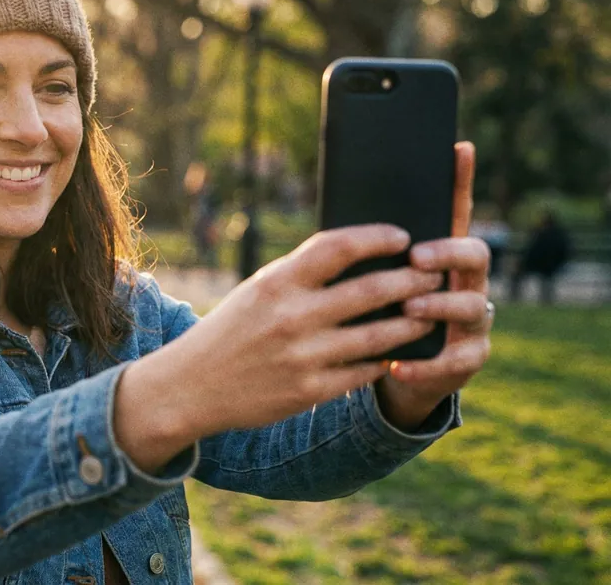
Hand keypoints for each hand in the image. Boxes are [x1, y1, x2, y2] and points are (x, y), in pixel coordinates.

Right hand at [116, 224, 444, 471]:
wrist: (191, 385)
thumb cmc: (232, 329)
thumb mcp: (258, 290)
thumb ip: (303, 273)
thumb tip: (361, 251)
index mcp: (276, 283)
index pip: (338, 247)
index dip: (377, 238)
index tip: (403, 236)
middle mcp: (291, 317)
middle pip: (371, 290)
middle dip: (412, 280)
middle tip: (435, 275)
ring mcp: (303, 356)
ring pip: (379, 336)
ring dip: (413, 323)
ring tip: (430, 314)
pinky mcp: (310, 391)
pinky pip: (365, 372)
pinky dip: (387, 360)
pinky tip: (401, 352)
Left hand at [377, 141, 491, 428]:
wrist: (382, 371)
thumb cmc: (364, 314)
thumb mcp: (356, 280)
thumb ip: (359, 252)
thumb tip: (333, 207)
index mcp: (438, 254)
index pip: (454, 211)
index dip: (460, 182)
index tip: (457, 150)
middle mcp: (463, 281)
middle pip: (475, 255)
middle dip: (447, 253)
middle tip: (415, 257)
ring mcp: (471, 321)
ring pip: (473, 306)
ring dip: (440, 307)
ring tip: (409, 309)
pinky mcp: (465, 359)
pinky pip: (456, 362)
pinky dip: (426, 364)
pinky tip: (397, 365)